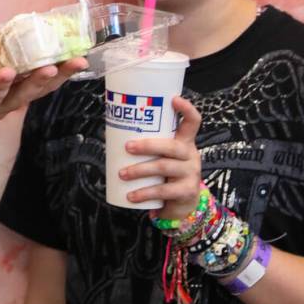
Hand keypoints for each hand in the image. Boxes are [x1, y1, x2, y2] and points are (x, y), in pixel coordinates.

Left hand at [0, 56, 88, 132]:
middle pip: (23, 94)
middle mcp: (0, 104)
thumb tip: (36, 29)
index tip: (80, 60)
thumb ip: (14, 60)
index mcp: (14, 95)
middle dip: (38, 81)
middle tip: (51, 68)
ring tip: (9, 71)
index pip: (43, 86)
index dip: (62, 74)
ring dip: (1, 85)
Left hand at [120, 96, 202, 219]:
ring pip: (164, 167)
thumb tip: (110, 133)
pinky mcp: (187, 191)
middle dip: (147, 145)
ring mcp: (191, 173)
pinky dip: (145, 193)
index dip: (186, 109)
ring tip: (122, 174)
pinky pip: (164, 191)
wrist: (183, 204)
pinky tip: (132, 195)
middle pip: (172, 146)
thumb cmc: (166, 174)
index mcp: (185, 142)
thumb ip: (147, 146)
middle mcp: (190, 155)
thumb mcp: (162, 157)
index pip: (193, 122)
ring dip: (140, 170)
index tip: (174, 98)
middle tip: (127, 147)